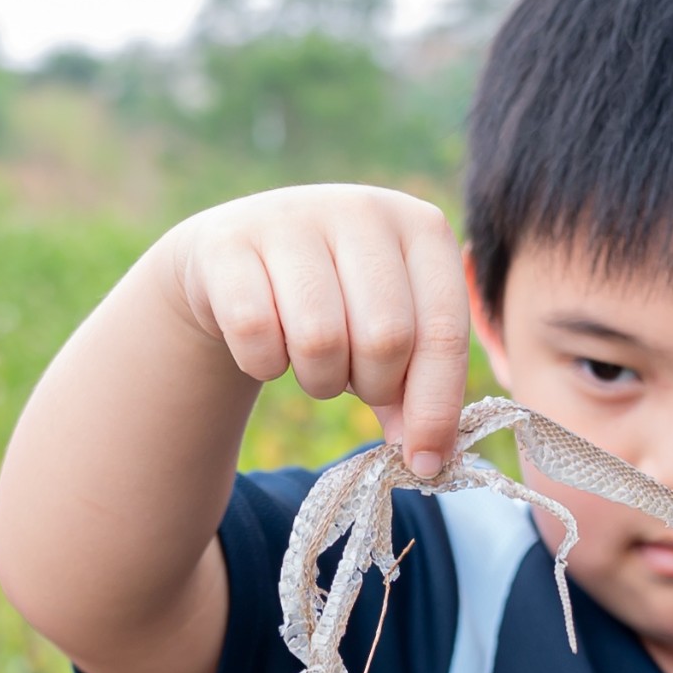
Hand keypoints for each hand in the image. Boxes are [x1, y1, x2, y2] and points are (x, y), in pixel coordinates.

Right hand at [157, 185, 469, 477]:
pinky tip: (266, 345)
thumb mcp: (387, 332)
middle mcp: (362, 210)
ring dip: (317, 378)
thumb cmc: (334, 301)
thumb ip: (417, 387)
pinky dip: (263, 364)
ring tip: (311, 361)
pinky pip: (257, 334)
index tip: (422, 462)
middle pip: (386, 339)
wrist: (236, 258)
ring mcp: (292, 219)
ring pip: (320, 340)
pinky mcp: (228, 243)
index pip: (444, 332)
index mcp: (421, 228)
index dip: (435, 409)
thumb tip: (426, 458)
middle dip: (371, 387)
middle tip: (353, 381)